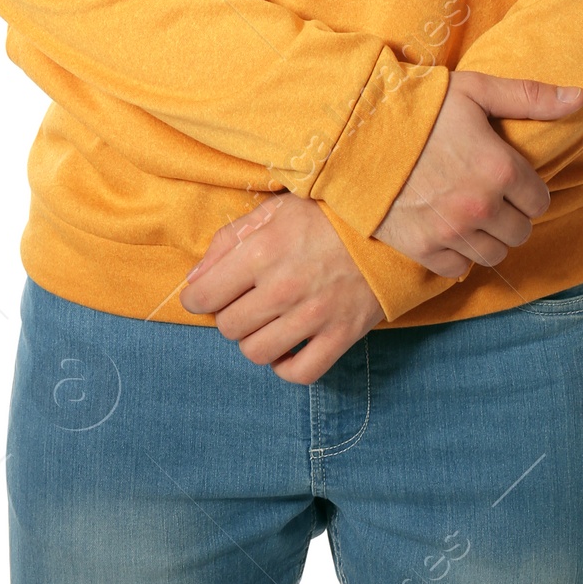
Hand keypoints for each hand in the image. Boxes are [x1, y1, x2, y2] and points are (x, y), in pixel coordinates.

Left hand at [178, 193, 382, 384]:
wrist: (389, 224)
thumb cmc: (326, 214)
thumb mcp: (273, 210)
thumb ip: (228, 241)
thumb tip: (194, 280)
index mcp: (261, 251)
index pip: (204, 296)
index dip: (197, 298)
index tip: (205, 296)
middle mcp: (283, 288)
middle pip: (228, 328)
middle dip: (230, 315)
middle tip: (246, 300)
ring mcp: (313, 316)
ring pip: (257, 353)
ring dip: (256, 340)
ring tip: (268, 321)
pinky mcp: (341, 335)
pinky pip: (299, 373)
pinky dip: (287, 366)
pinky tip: (289, 345)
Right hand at [372, 69, 582, 276]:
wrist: (357, 132)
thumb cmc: (420, 107)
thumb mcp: (476, 91)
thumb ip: (531, 98)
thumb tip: (581, 99)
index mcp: (500, 168)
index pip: (540, 199)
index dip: (526, 187)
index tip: (507, 175)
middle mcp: (482, 207)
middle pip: (521, 231)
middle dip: (511, 213)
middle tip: (489, 193)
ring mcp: (452, 233)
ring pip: (495, 254)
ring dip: (490, 237)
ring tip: (471, 212)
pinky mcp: (424, 250)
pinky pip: (461, 268)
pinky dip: (460, 253)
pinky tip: (449, 228)